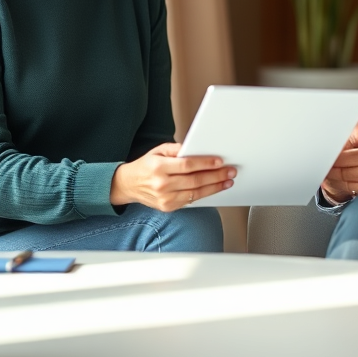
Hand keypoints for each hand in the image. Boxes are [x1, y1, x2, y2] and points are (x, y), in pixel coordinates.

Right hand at [110, 143, 235, 210]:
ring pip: (195, 193)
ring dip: (215, 187)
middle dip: (216, 176)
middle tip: (230, 171)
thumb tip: (196, 149)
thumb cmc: (145, 166)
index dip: (205, 163)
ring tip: (227, 181)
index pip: (187, 165)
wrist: (127, 185)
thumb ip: (177, 149)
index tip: (219, 161)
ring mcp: (165, 198)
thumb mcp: (158, 151)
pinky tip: (214, 189)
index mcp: (159, 167)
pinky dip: (204, 194)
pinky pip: (190, 201)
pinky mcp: (168, 207)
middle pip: (195, 180)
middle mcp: (162, 184)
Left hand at [324, 106, 357, 199]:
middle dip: (329, 167)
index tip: (326, 152)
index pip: (343, 157)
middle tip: (322, 161)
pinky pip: (353, 192)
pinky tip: (342, 180)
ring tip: (328, 171)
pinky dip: (345, 186)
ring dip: (335, 178)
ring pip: (344, 184)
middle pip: (340, 172)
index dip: (331, 156)